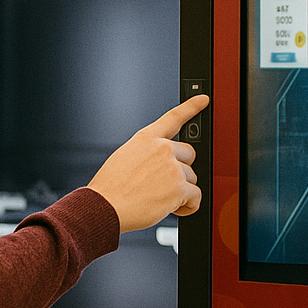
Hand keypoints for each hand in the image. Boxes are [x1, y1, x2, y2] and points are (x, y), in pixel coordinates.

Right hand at [86, 94, 208, 232]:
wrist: (105, 206)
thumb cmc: (110, 188)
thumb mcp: (124, 158)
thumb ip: (147, 154)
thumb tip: (163, 164)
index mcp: (146, 138)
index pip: (173, 117)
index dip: (191, 107)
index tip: (203, 100)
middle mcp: (162, 148)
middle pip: (189, 155)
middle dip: (181, 170)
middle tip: (164, 183)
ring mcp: (172, 167)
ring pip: (192, 178)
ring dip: (180, 191)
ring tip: (159, 198)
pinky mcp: (179, 188)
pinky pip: (196, 196)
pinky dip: (188, 206)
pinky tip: (172, 208)